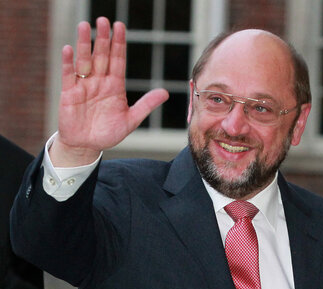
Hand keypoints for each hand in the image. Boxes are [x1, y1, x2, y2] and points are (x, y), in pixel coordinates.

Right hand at [51, 17, 168, 166]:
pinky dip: (68, 62)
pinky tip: (69, 48)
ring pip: (84, 60)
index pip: (118, 60)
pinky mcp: (69, 93)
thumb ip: (146, 105)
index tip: (120, 27)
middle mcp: (100, 81)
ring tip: (86, 26)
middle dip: (103, 38)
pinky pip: (68, 75)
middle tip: (104, 20)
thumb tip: (166, 93)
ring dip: (85, 44)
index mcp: (115, 86)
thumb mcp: (131, 120)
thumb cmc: (109, 133)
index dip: (119, 44)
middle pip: (102, 56)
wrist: (87, 146)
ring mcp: (84, 86)